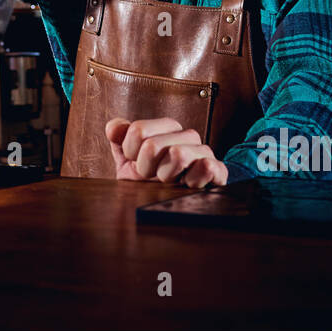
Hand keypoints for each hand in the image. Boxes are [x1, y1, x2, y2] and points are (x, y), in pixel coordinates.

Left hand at [105, 117, 228, 187]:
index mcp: (166, 127)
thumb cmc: (147, 179)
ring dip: (165, 175)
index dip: (130, 152)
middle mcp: (186, 136)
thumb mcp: (127, 159)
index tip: (136, 161)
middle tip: (151, 176)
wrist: (167, 204)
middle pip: (153, 145)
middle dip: (145, 168)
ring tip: (167, 181)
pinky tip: (186, 185)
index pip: (138, 130)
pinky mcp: (218, 172)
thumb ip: (119, 138)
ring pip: (178, 154)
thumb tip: (113, 128)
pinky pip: (208, 167)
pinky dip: (192, 180)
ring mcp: (203, 153)